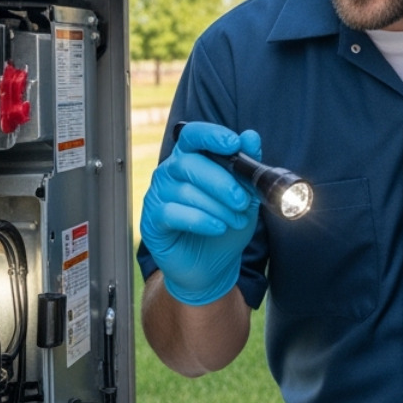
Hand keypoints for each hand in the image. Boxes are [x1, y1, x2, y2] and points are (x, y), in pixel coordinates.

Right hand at [140, 122, 262, 305]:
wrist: (213, 266)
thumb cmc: (226, 226)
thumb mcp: (246, 196)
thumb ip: (248, 167)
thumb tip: (250, 137)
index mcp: (191, 158)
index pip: (193, 135)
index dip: (211, 135)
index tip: (233, 144)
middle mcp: (170, 172)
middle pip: (189, 163)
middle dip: (221, 181)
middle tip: (242, 200)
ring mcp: (158, 196)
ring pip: (184, 191)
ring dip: (217, 207)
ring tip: (235, 220)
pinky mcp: (152, 221)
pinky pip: (172, 213)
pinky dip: (200, 220)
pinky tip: (218, 228)